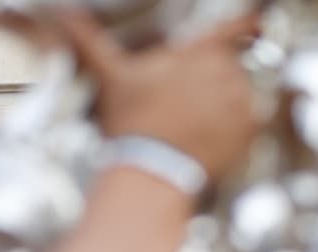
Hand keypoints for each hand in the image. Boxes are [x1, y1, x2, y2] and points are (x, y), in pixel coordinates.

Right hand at [53, 11, 261, 182]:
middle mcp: (225, 71)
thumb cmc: (131, 122)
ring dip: (227, 104)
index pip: (235, 25)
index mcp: (198, 51)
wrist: (153, 170)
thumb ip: (89, 40)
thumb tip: (61, 12)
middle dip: (217, 79)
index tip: (256, 23)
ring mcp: (241, 101)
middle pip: (233, 66)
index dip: (248, 22)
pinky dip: (238, 129)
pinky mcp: (251, 130)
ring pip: (243, 94)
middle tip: (191, 102)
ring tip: (196, 125)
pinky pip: (253, 122)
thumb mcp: (110, 76)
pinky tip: (212, 138)